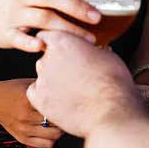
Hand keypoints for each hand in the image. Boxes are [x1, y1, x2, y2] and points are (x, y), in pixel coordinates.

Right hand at [0, 0, 99, 52]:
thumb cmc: (15, 3)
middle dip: (75, 6)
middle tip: (97, 17)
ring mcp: (13, 14)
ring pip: (40, 18)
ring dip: (66, 28)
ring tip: (88, 40)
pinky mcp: (6, 34)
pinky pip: (18, 38)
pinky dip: (29, 43)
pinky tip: (43, 47)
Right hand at [0, 78, 61, 147]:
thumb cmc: (11, 91)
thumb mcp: (27, 84)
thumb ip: (43, 86)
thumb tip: (63, 85)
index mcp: (28, 101)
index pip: (54, 108)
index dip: (65, 108)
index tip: (68, 105)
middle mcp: (25, 117)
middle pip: (56, 124)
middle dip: (64, 120)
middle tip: (66, 116)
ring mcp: (23, 129)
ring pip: (53, 136)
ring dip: (59, 131)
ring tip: (58, 124)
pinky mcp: (22, 138)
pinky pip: (45, 144)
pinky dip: (51, 139)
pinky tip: (50, 131)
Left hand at [27, 30, 142, 137]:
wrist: (111, 111)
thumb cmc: (112, 82)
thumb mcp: (107, 55)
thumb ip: (92, 50)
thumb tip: (96, 51)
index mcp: (61, 41)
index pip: (46, 37)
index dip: (54, 45)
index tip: (62, 52)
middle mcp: (46, 58)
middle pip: (45, 59)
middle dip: (56, 65)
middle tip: (74, 76)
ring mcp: (41, 79)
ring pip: (42, 77)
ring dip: (52, 81)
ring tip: (73, 91)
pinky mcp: (39, 100)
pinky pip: (35, 94)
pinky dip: (45, 96)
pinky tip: (60, 99)